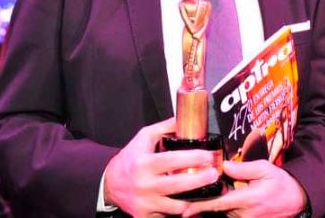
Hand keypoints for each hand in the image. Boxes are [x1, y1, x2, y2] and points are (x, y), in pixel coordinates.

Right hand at [103, 118, 219, 216]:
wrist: (109, 184)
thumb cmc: (130, 159)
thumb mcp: (143, 138)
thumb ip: (164, 127)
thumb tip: (184, 118)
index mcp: (143, 164)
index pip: (171, 160)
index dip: (192, 158)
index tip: (207, 156)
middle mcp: (144, 185)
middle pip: (178, 185)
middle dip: (200, 180)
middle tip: (215, 173)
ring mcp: (145, 203)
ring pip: (177, 206)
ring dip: (193, 199)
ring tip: (206, 190)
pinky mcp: (144, 216)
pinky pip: (168, 216)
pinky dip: (180, 210)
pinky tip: (189, 203)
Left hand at [182, 160, 306, 217]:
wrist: (296, 200)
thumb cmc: (279, 182)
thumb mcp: (264, 169)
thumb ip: (243, 168)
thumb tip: (223, 165)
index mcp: (249, 199)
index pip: (220, 204)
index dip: (201, 206)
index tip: (186, 208)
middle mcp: (246, 214)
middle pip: (219, 210)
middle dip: (206, 203)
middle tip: (192, 194)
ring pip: (224, 213)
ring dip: (217, 206)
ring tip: (213, 195)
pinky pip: (232, 216)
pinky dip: (226, 209)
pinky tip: (225, 200)